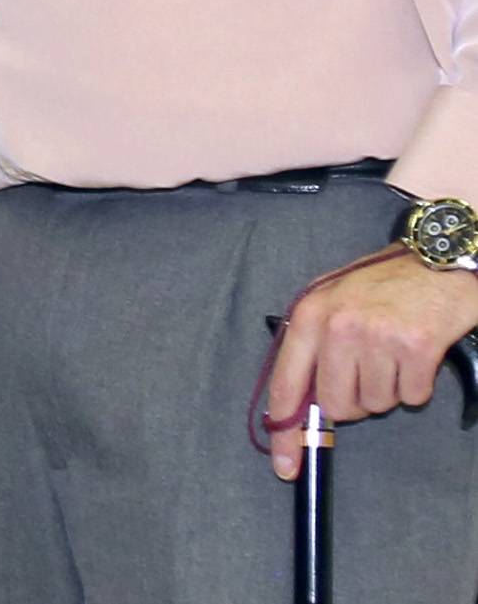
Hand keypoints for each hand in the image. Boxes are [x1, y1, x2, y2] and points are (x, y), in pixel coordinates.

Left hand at [263, 245, 477, 476]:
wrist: (440, 259)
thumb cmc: (384, 284)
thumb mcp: (333, 300)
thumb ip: (312, 345)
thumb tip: (299, 403)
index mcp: (309, 315)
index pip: (288, 385)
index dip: (286, 432)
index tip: (286, 466)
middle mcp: (338, 326)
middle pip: (335, 405)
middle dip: (354, 402)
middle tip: (370, 373)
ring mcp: (377, 336)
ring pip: (376, 403)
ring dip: (389, 389)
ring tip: (395, 354)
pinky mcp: (416, 346)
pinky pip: (412, 397)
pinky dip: (417, 386)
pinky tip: (418, 356)